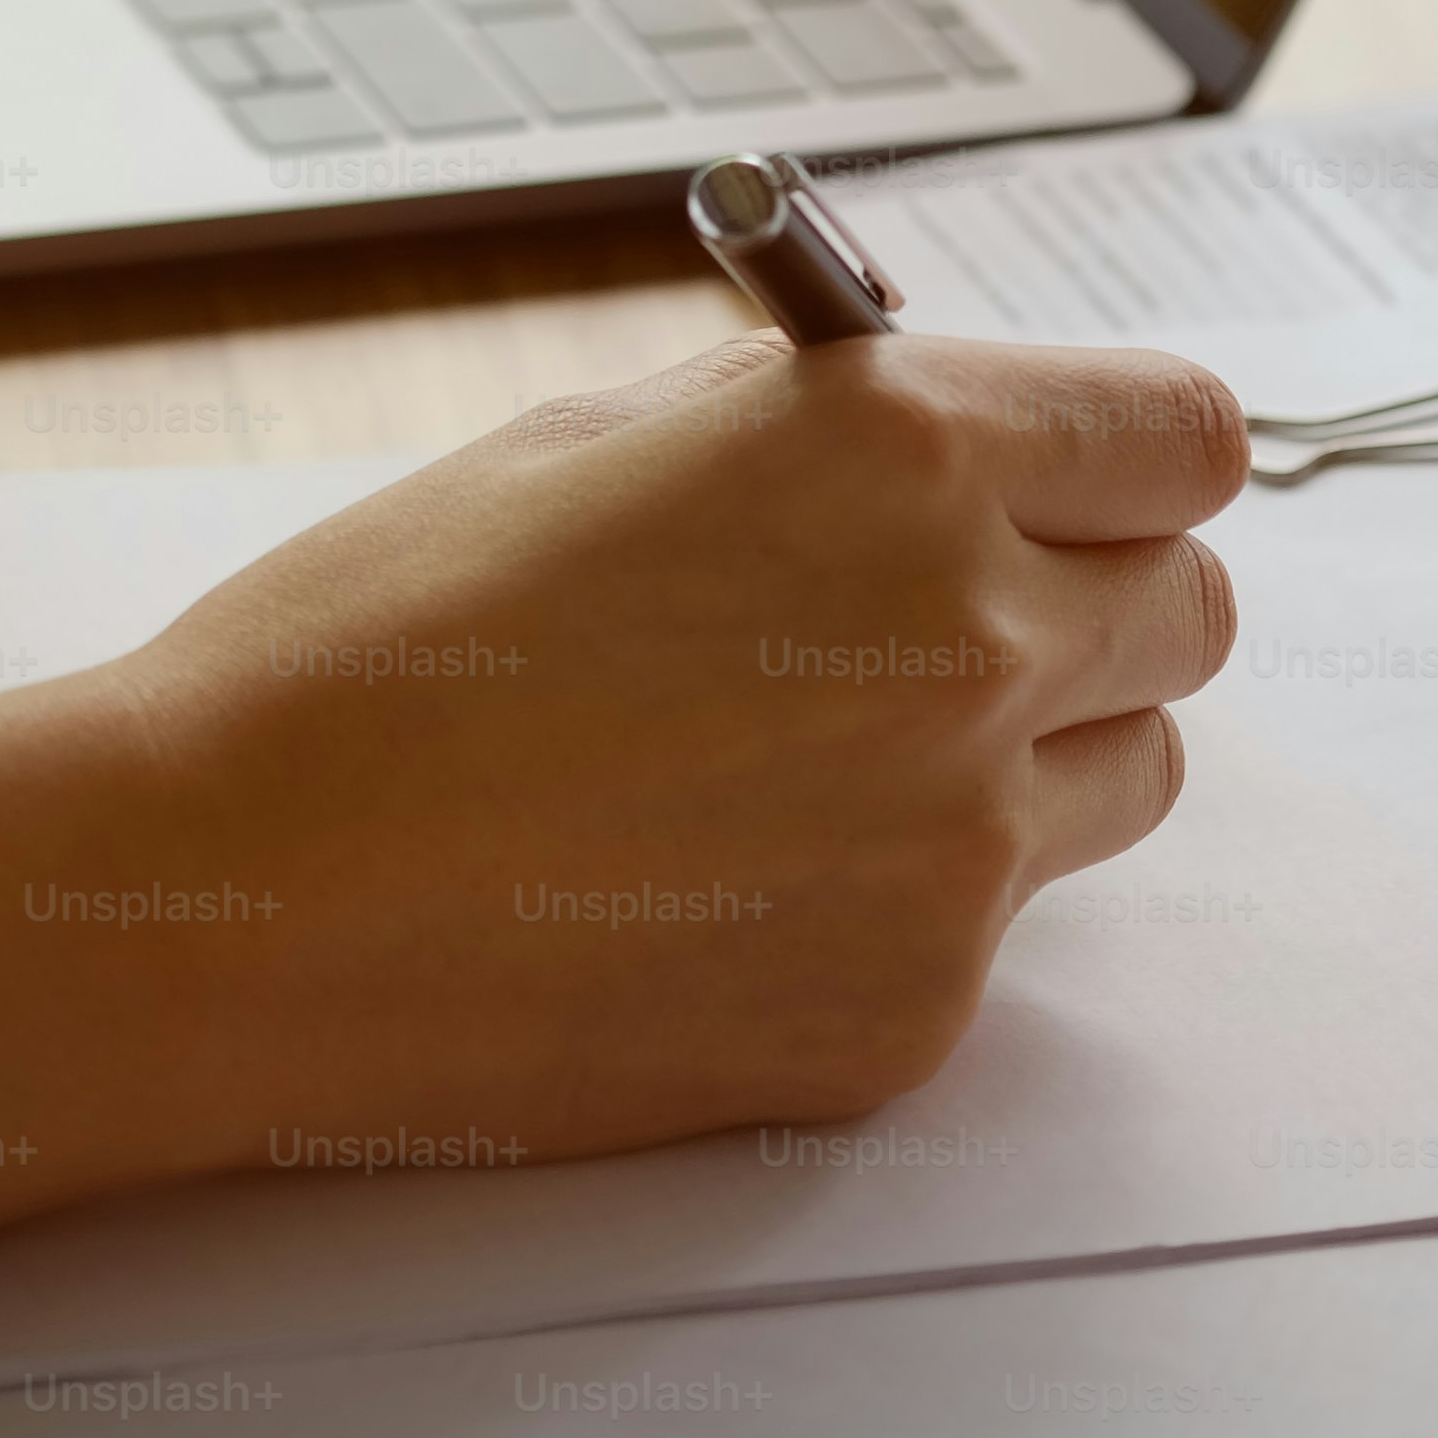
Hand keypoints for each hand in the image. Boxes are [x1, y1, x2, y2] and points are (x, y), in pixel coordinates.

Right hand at [107, 329, 1241, 1155]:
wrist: (244, 893)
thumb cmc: (379, 646)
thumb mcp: (600, 442)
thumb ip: (813, 425)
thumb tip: (930, 426)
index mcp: (902, 453)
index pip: (1185, 438)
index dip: (1126, 455)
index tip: (1079, 478)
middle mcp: (972, 639)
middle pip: (1194, 611)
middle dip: (1098, 594)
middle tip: (951, 613)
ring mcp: (959, 849)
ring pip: (1129, 777)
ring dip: (1034, 750)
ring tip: (820, 756)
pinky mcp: (910, 1012)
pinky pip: (988, 934)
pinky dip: (896, 902)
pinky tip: (718, 885)